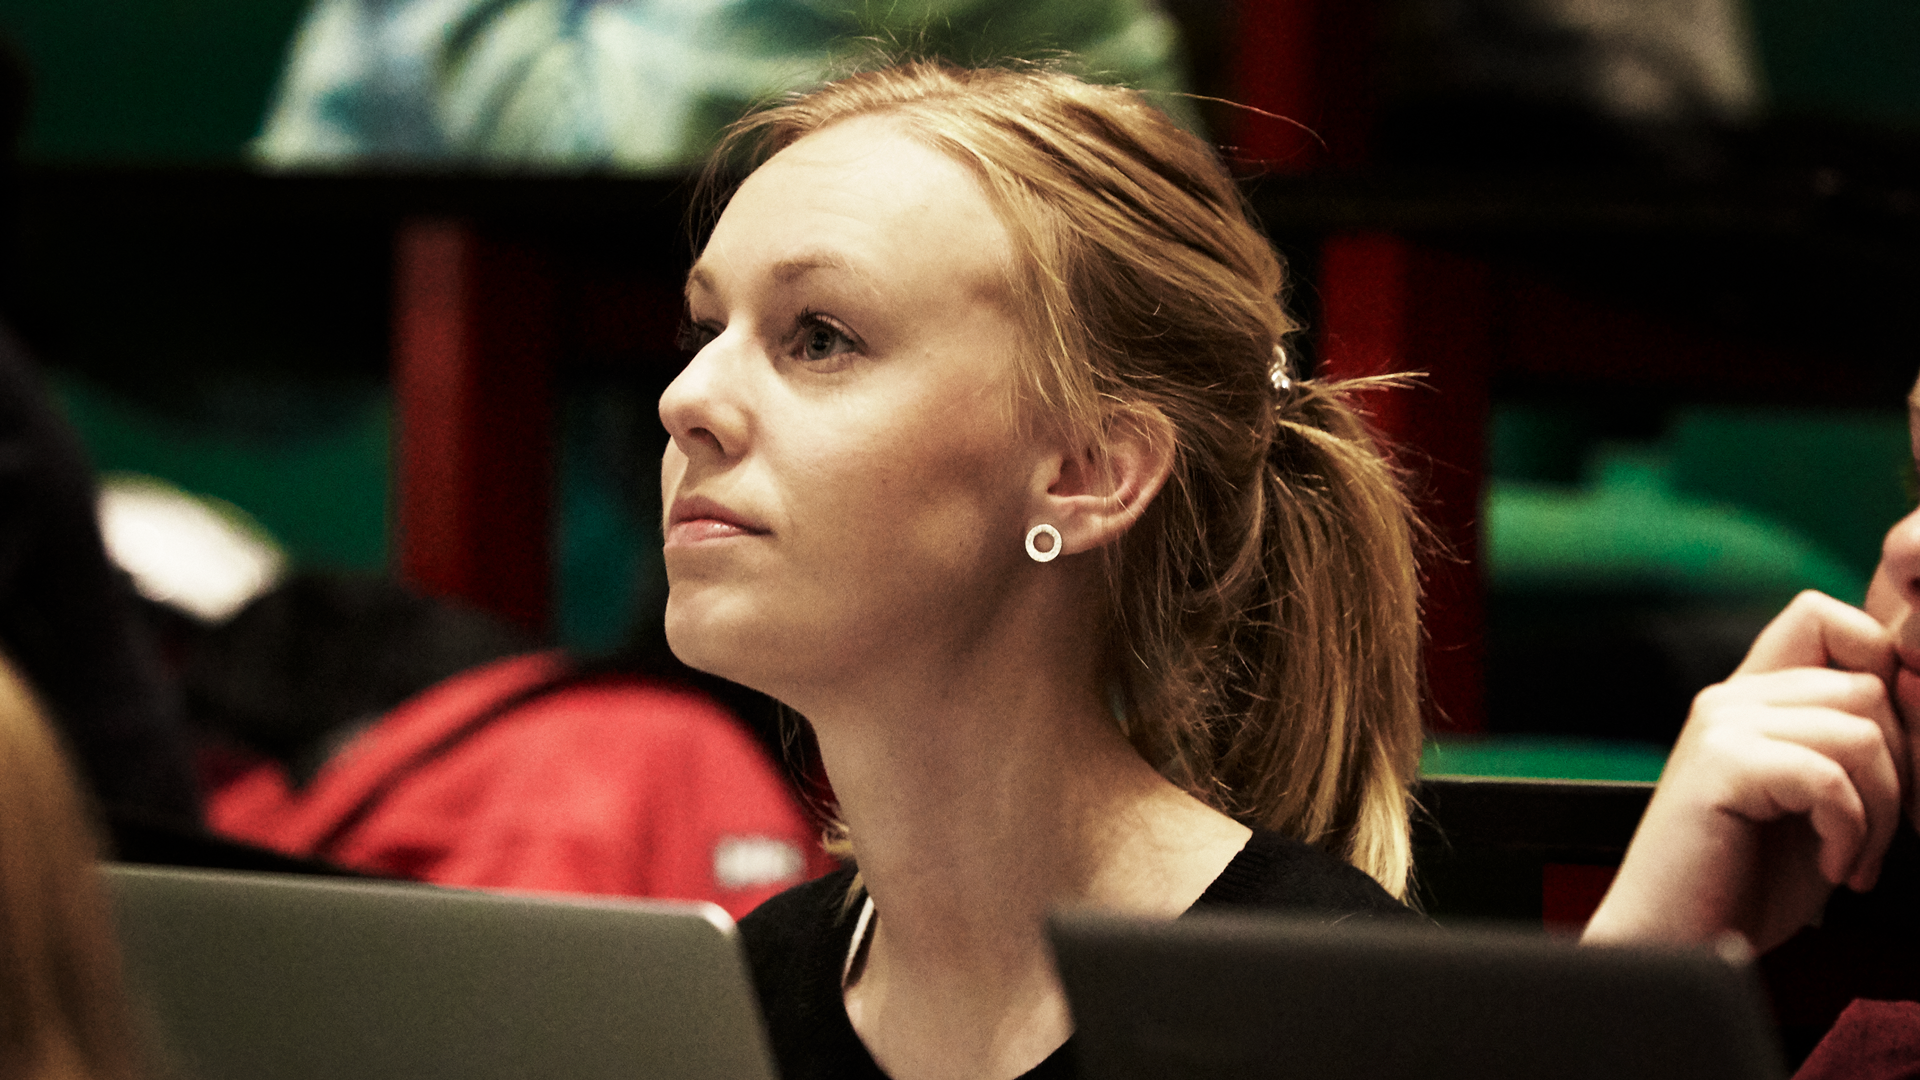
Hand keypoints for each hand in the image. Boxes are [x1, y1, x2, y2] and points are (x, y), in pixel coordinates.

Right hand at [1582, 591, 1906, 953]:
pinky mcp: (1721, 765)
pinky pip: (1830, 777)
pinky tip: (1831, 868)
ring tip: (1851, 859)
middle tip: (1873, 838)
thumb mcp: (1816, 802)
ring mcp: (1721, 726)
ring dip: (1881, 810)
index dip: (1879, 667)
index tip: (1887, 758)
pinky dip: (1850, 832)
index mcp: (1749, 699)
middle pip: (1868, 685)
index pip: (1825, 617)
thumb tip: (1918, 697)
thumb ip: (1851, 745)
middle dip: (1899, 770)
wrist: (1677, 942)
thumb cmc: (1747, 882)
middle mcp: (1730, 699)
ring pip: (1862, 730)